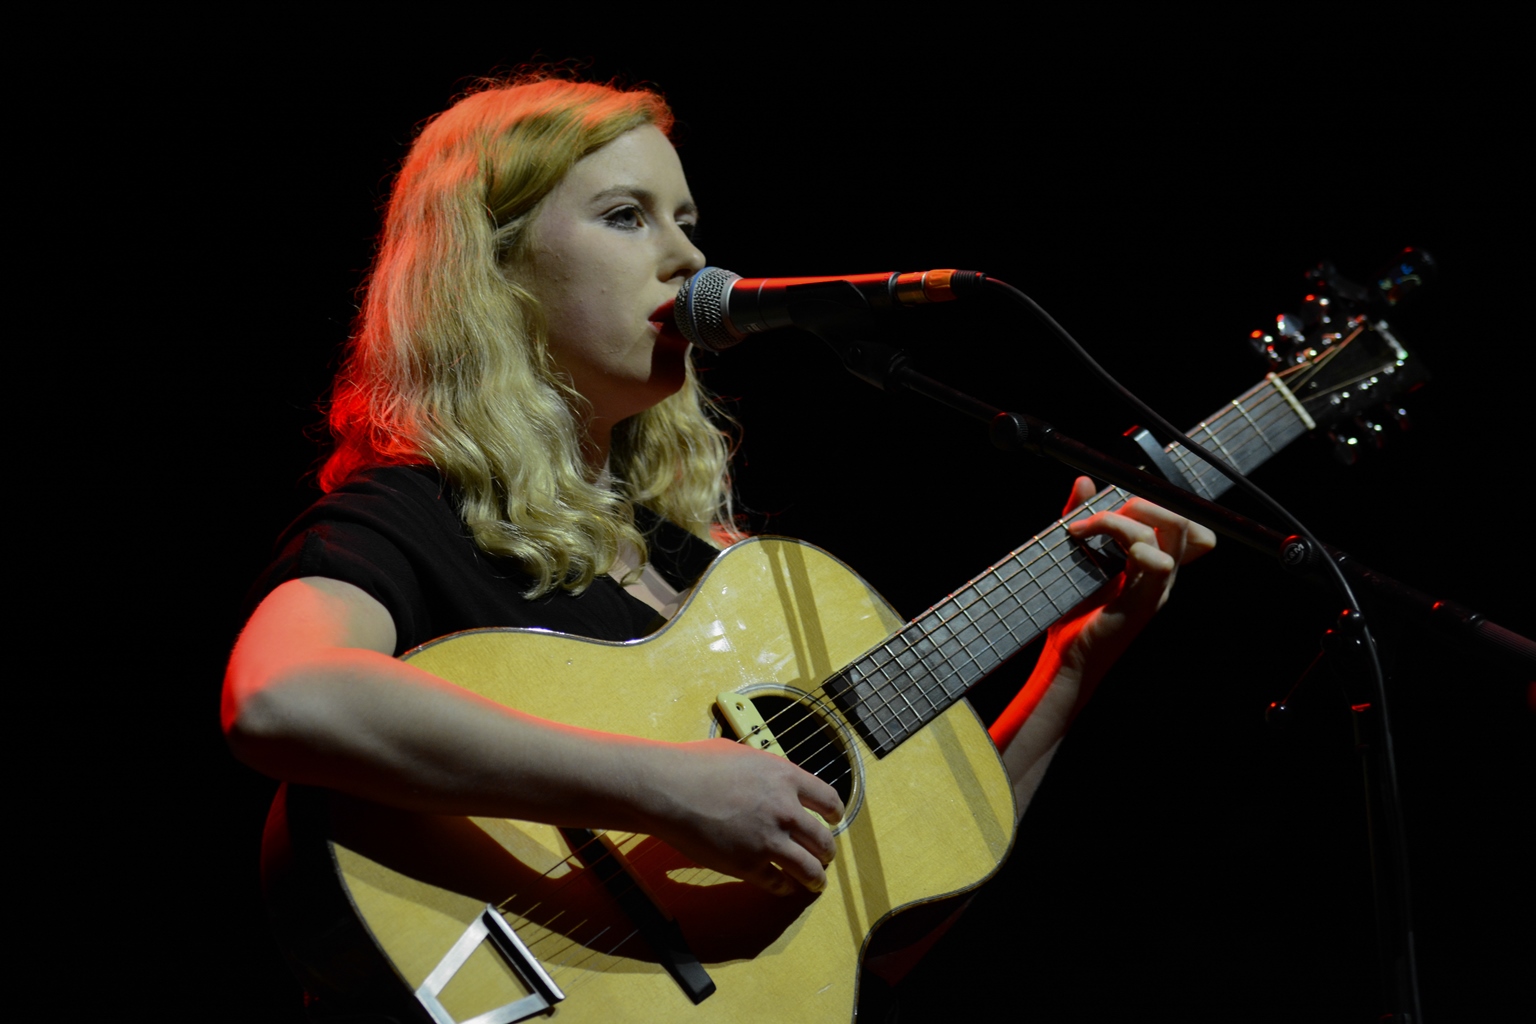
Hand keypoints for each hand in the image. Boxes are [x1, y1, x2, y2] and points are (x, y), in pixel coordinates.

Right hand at [640, 738, 843, 895]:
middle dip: (827, 851)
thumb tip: (773, 780)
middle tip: (825, 856)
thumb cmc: (696, 765)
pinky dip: (781, 886)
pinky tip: (780, 885)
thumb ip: (767, 771)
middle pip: (823, 839)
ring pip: (808, 869)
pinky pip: (777, 882)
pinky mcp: (749, 865)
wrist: (668, 789)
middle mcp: (785, 810)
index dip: (834, 813)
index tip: (834, 820)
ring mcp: (769, 840)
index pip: (828, 799)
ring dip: (814, 878)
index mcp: (786, 777)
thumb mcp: (743, 755)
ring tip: (814, 882)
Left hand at [1046, 476, 1215, 687]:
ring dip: (1124, 517)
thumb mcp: (1075, 555)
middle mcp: (1162, 574)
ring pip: (1171, 530)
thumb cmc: (1072, 612)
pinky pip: (1154, 560)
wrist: (1065, 659)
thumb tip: (1084, 481)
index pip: (1183, 521)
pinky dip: (1122, 538)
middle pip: (1182, 518)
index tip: (1113, 501)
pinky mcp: (1143, 601)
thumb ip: (1081, 516)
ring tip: (1085, 528)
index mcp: (1153, 563)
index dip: (1157, 500)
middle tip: (1098, 515)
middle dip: (1141, 501)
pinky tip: (1087, 542)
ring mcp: (1157, 588)